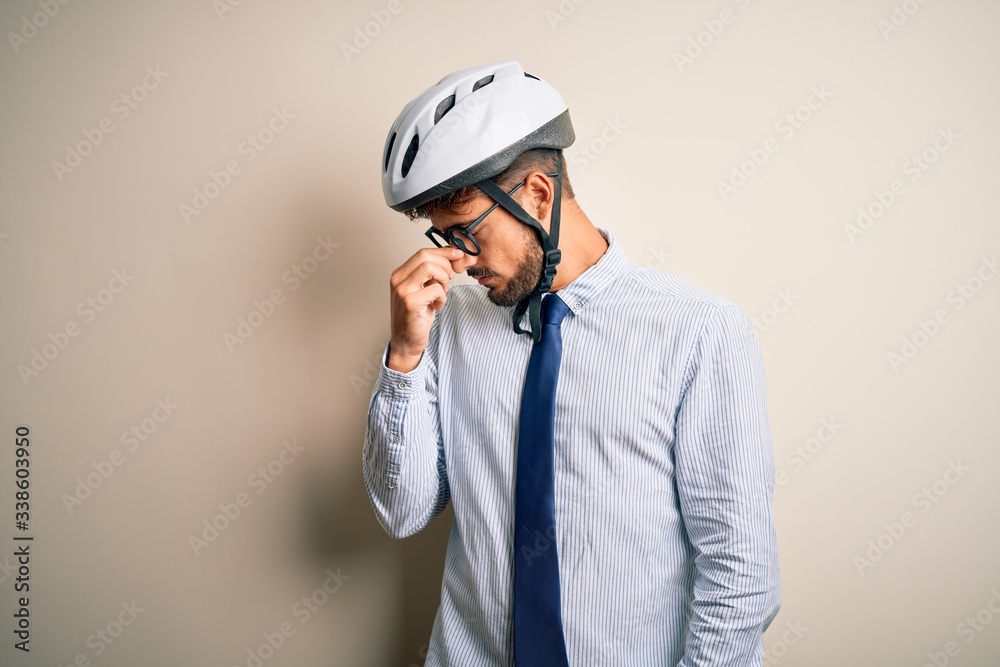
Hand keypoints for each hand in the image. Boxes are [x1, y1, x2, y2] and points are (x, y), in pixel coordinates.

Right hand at [387, 247, 463, 371]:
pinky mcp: (410, 303)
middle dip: (445, 264)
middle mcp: (398, 280)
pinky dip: (442, 297)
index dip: (443, 252)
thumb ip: (432, 275)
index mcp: (400, 274)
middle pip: (426, 256)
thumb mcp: (423, 290)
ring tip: (442, 292)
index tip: (458, 254)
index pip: (422, 252)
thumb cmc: (416, 316)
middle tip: (450, 278)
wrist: (406, 342)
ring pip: (430, 268)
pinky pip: (435, 289)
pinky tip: (437, 306)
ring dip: (443, 280)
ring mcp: (402, 291)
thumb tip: (453, 258)